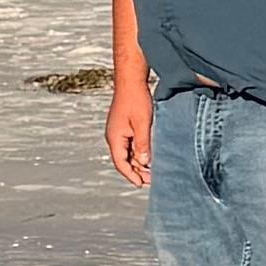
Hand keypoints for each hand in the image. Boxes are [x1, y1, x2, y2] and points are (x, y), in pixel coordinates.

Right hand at [105, 61, 152, 190]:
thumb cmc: (135, 98)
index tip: (140, 184)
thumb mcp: (142, 124)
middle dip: (136, 171)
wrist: (130, 80)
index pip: (121, 163)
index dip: (131, 175)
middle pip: (123, 160)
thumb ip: (142, 145)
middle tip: (151, 179)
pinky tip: (148, 154)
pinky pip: (129, 144)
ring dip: (138, 162)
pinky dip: (138, 152)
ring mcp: (118, 131)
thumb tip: (143, 162)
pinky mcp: (123, 126)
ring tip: (151, 169)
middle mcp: (114, 136)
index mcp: (115, 138)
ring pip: (127, 153)